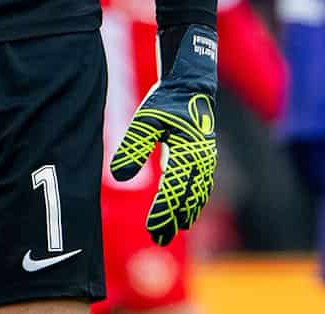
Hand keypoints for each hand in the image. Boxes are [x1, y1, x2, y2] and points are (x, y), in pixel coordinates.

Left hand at [110, 24, 217, 245]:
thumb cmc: (166, 101)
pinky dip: (194, 203)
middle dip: (173, 219)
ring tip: (170, 232)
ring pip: (197, 195)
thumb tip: (118, 177)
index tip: (152, 228)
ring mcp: (206, 160)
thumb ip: (133, 147)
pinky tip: (185, 213)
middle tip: (158, 239)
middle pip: (187, 198)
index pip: (173, 189)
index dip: (163, 211)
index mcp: (185, 151)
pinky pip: (202, 187)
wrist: (191, 84)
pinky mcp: (205, 158)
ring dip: (184, 214)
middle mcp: (200, 159)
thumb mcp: (145, 121)